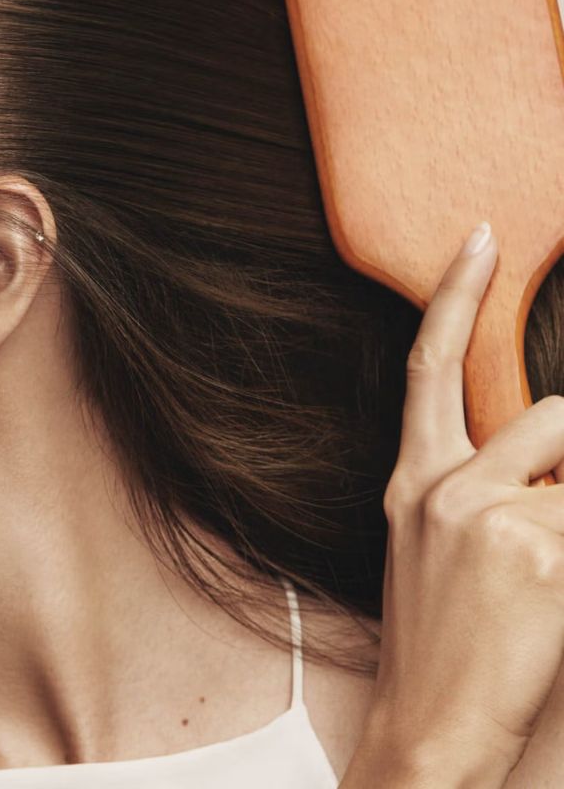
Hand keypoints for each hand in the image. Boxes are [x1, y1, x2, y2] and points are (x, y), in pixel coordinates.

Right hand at [354, 222, 563, 785]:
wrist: (430, 723)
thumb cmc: (438, 634)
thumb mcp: (432, 543)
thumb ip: (476, 483)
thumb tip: (548, 445)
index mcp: (411, 480)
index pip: (429, 366)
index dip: (455, 296)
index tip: (481, 238)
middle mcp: (442, 487)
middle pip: (550, 414)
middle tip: (549, 504)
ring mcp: (489, 518)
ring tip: (543, 561)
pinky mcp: (541, 554)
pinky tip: (550, 590)